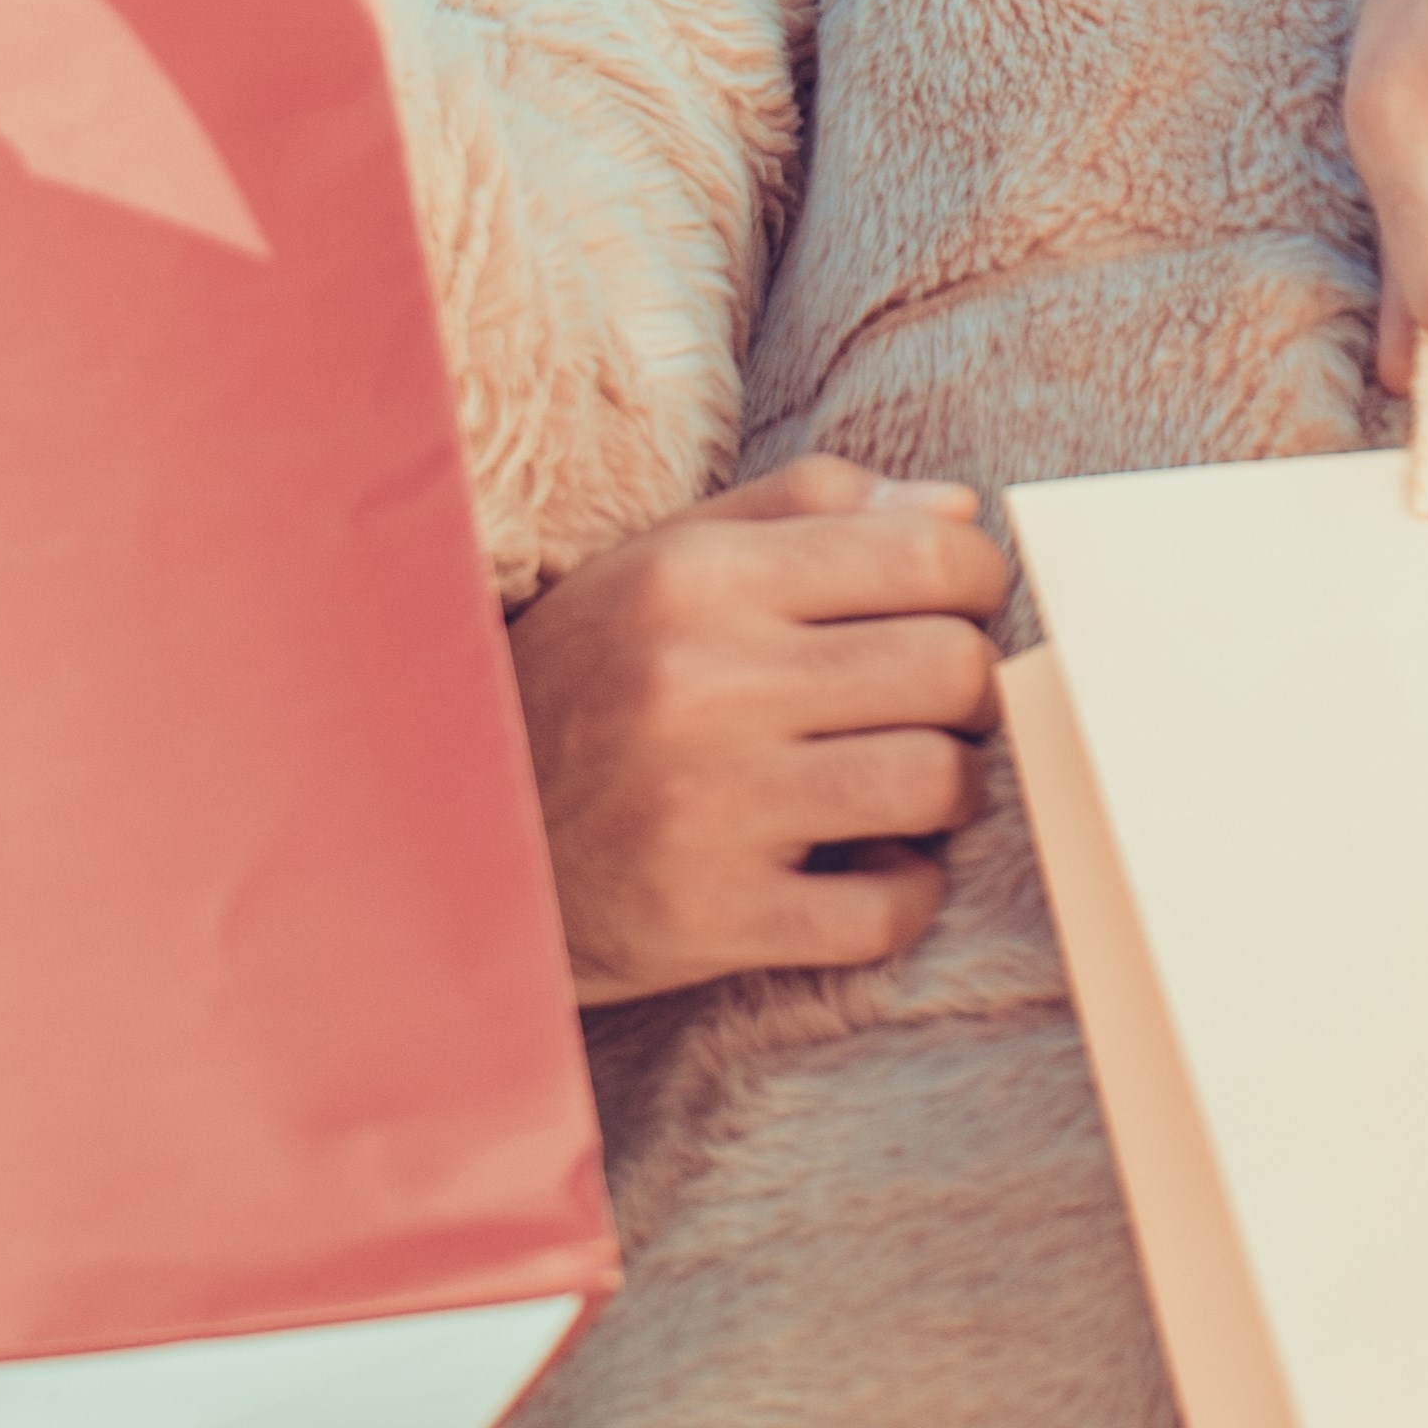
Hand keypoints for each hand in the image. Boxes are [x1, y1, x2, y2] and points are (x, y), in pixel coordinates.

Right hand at [506, 458, 1010, 1002]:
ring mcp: (709, 808)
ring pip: (937, 784)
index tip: (961, 608)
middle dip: (968, 688)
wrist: (449, 831)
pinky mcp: (712, 917)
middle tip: (934, 705)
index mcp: (699, 578)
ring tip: (904, 784)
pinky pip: (889, 910)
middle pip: (953, 670)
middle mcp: (704, 684)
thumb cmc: (589, 678)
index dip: (978, 583)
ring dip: (947, 787)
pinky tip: (867, 866)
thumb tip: (956, 510)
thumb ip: (812, 510)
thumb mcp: (668, 560)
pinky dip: (906, 889)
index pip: (928, 560)